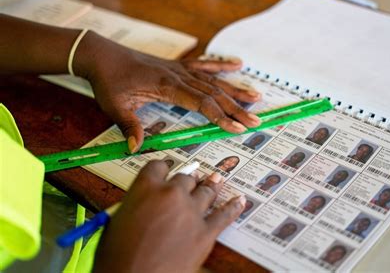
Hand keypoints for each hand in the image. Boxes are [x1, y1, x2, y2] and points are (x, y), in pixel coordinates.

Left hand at [76, 32, 261, 151]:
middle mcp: (178, 76)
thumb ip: (128, 126)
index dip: (221, 116)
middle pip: (214, 93)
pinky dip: (222, 66)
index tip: (237, 128)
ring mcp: (180, 69)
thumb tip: (135, 148)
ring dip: (235, 90)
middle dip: (236, 108)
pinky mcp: (178, 66)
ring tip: (256, 97)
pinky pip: (204, 66)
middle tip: (256, 121)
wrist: (102, 55)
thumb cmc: (109, 81)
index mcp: (167, 86)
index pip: (201, 103)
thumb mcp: (114, 105)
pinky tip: (237, 65)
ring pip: (214, 80)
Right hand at [93, 160, 245, 272]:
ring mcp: (191, 212)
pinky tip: (238, 201)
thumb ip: (135, 205)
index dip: (163, 168)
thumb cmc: (118, 257)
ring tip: (216, 180)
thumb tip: (143, 205)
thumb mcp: (117, 221)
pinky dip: (233, 207)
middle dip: (187, 180)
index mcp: (145, 188)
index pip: (159, 166)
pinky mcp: (205, 233)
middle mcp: (171, 194)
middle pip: (185, 178)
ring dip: (211, 185)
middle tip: (192, 179)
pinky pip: (224, 215)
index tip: (167, 169)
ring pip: (206, 191)